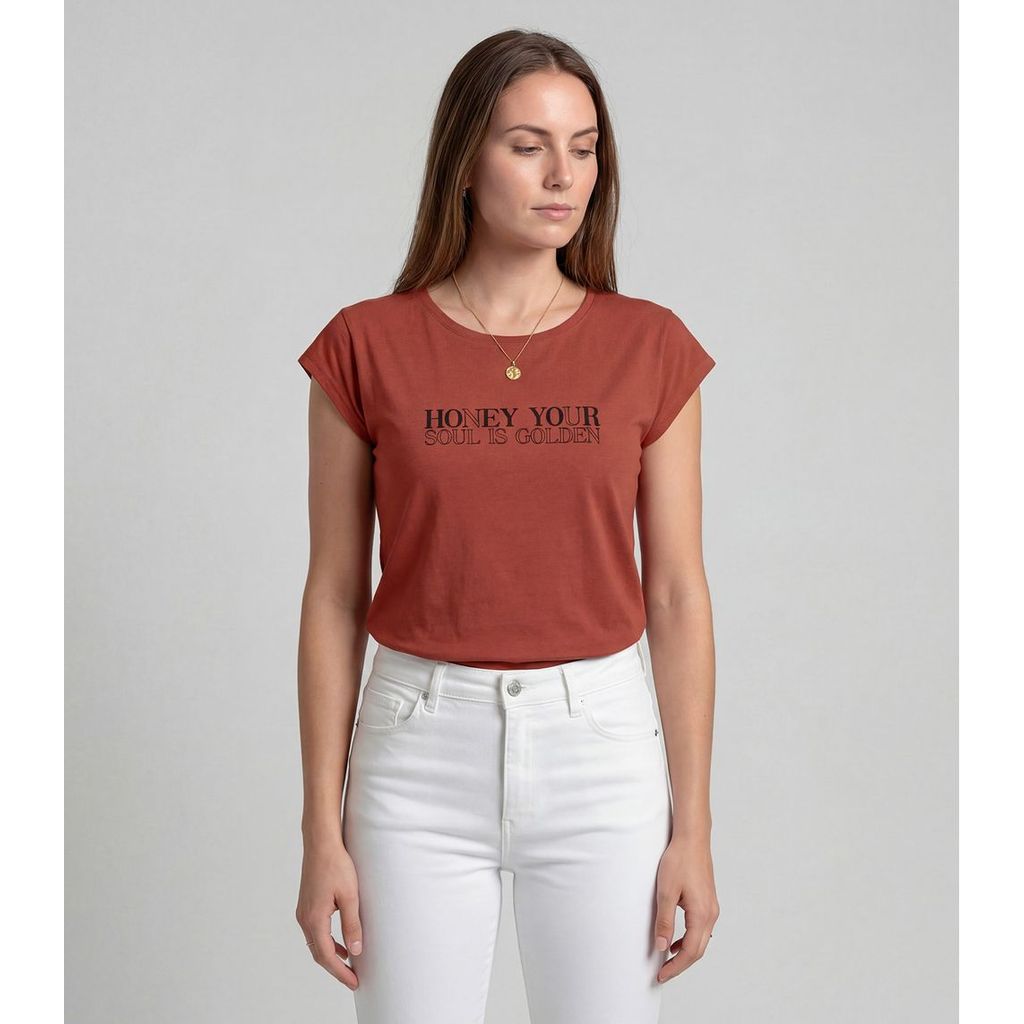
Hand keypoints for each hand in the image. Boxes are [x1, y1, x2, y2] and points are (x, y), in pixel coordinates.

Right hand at [295, 837, 362, 988]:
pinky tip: (339, 943)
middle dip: (335, 968)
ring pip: (315, 943)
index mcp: (314, 919)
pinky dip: (326, 942)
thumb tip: (355, 950)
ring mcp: (303, 911)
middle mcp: (304, 918)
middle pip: (318, 953)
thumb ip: (352, 924)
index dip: (340, 972)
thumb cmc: (336, 865)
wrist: (321, 843)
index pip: (326, 956)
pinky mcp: (306, 904)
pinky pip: (315, 931)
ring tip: (348, 964)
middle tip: (352, 978)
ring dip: (330, 956)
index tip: (354, 982)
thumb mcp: (350, 896)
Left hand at [654, 835, 719, 983]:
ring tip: (668, 960)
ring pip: (701, 941)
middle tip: (663, 973)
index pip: (691, 952)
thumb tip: (662, 947)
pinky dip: (689, 940)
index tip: (661, 975)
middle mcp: (711, 914)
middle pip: (698, 950)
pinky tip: (676, 940)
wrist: (692, 839)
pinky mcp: (708, 902)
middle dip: (681, 965)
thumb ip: (664, 921)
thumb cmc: (679, 861)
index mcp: (702, 914)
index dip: (676, 967)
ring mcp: (712, 908)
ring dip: (686, 953)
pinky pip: (701, 929)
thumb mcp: (666, 892)